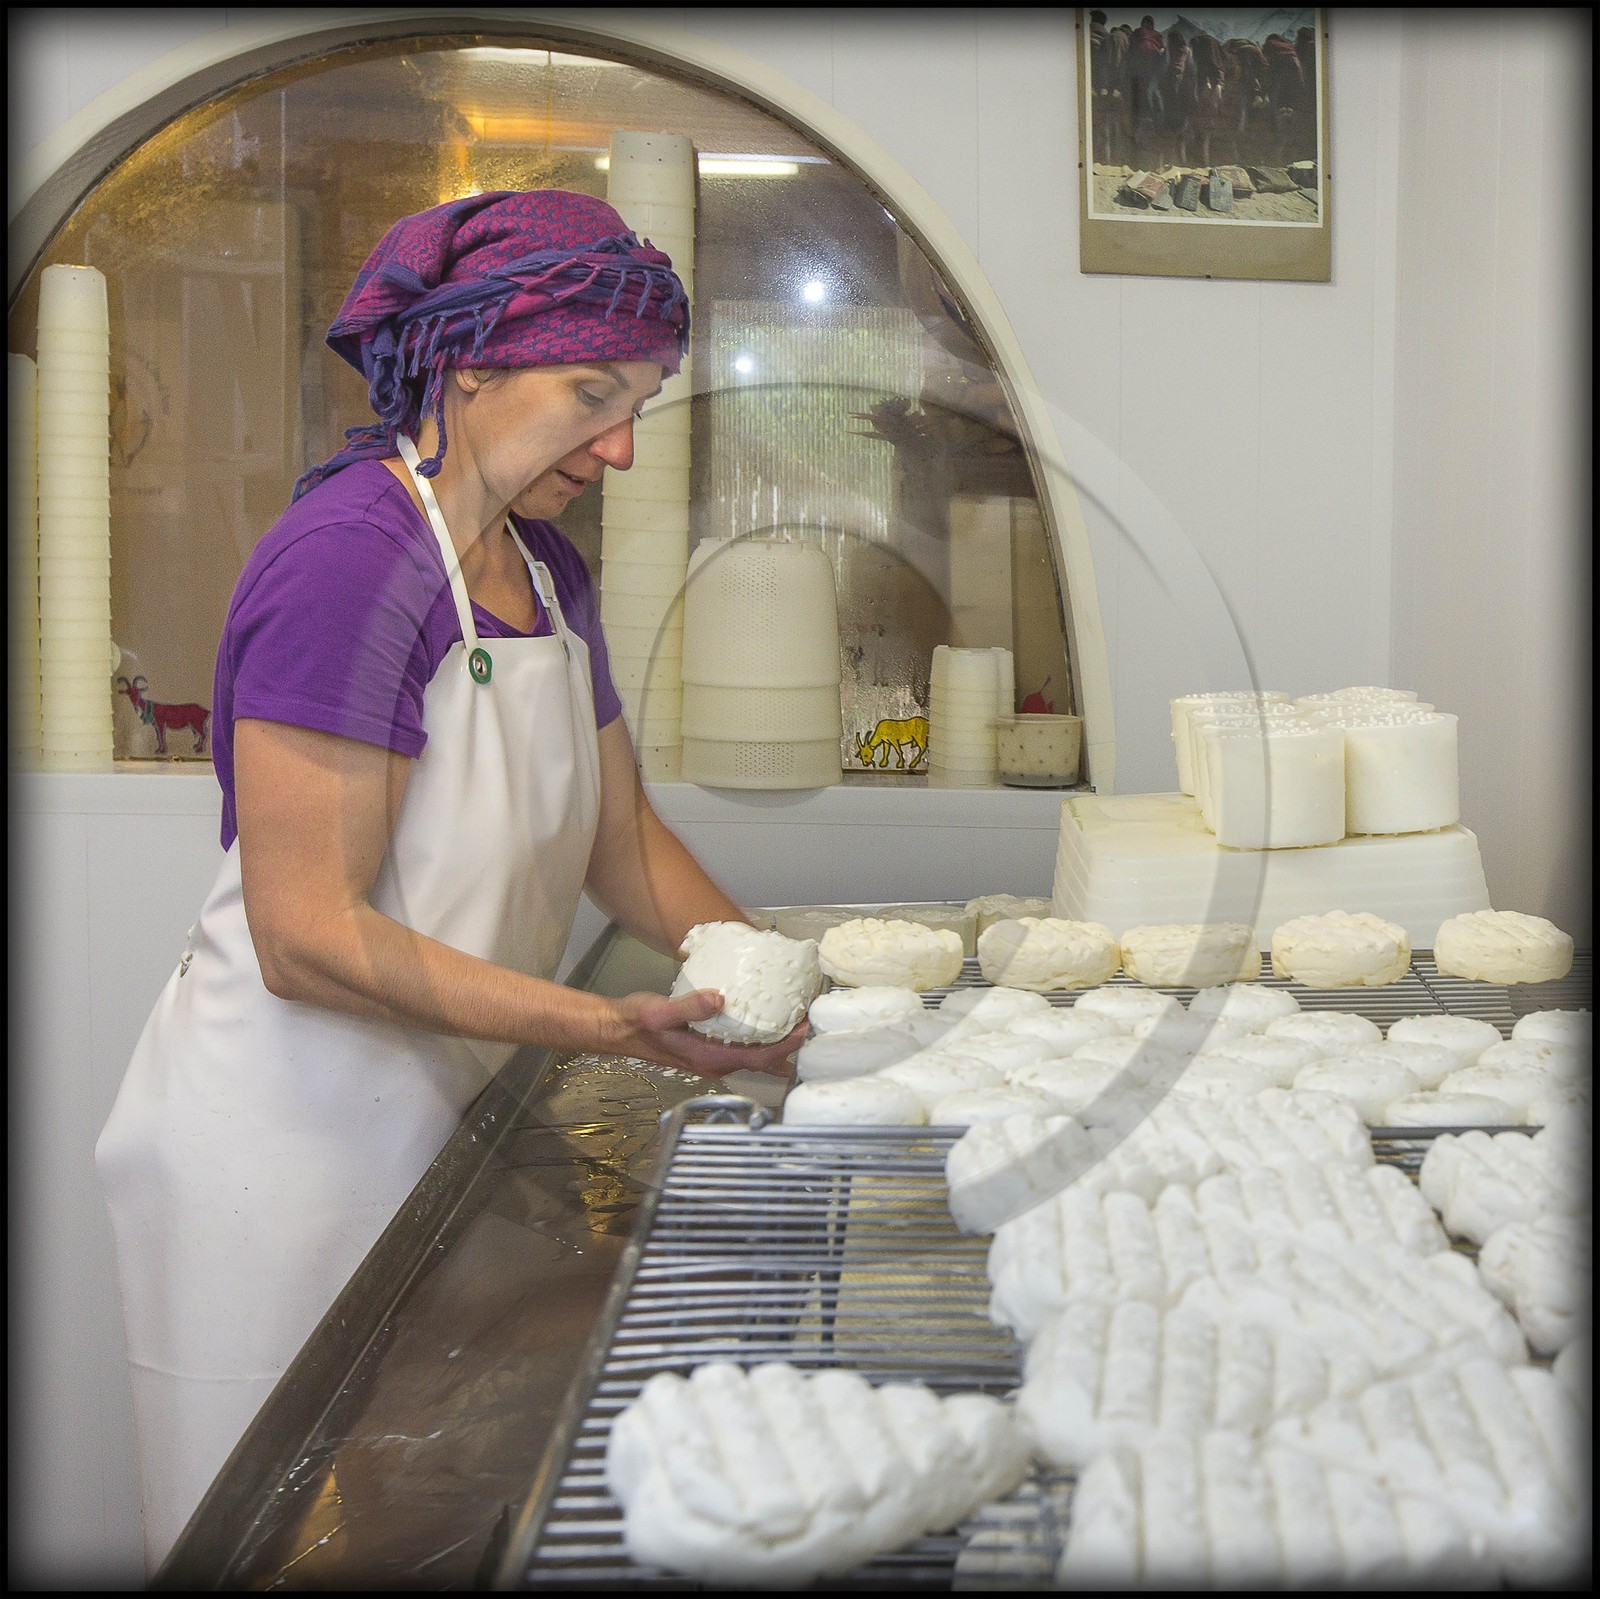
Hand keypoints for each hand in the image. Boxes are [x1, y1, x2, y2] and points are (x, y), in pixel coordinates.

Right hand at [608, 990, 807, 1078]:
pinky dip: (760, 1039)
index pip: (758, 1058)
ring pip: (754, 1056)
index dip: (785, 1046)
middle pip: (762, 1060)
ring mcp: (711, 1058)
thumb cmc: (636, 1022)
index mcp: (708, 1057)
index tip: (804, 1029)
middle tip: (810, 1021)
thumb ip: (689, 1006)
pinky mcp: (708, 1049)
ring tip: (797, 1022)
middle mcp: (714, 1062)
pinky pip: (743, 1049)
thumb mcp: (659, 1012)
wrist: (616, 1030)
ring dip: (777, 1043)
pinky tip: (768, 1025)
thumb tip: (720, 999)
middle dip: (789, 1045)